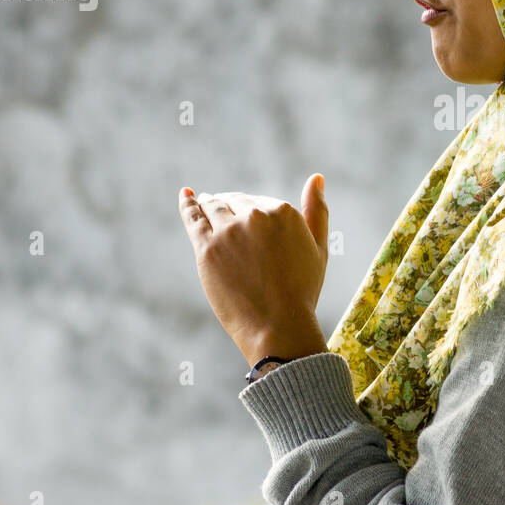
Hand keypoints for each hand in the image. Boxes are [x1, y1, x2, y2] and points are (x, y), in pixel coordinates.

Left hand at [178, 174, 329, 365]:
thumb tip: (316, 178)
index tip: (249, 221)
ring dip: (209, 203)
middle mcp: (255, 216)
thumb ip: (317, 210)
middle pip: (235, 202)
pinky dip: (187, 204)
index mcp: (284, 212)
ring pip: (214, 207)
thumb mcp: (319, 248)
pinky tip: (185, 195)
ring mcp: (229, 231)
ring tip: (205, 203)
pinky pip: (193, 218)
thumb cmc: (302, 291)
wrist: (279, 326)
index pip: (259, 202)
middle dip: (230, 205)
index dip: (253, 213)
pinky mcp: (206, 249)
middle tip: (223, 209)